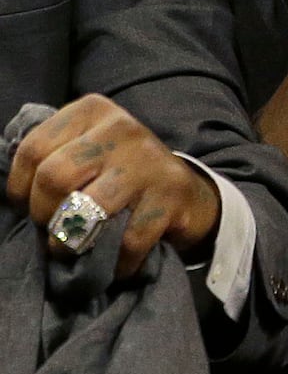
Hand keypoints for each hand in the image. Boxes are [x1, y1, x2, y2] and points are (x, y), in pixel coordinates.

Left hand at [6, 94, 220, 278]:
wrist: (184, 193)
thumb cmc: (117, 174)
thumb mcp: (85, 150)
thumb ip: (50, 156)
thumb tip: (8, 189)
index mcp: (93, 111)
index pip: (32, 149)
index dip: (19, 189)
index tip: (29, 205)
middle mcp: (122, 128)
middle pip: (54, 176)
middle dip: (43, 214)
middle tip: (53, 228)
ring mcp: (149, 161)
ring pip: (86, 208)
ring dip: (71, 242)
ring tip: (74, 249)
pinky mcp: (171, 193)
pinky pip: (128, 240)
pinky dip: (116, 262)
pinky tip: (115, 262)